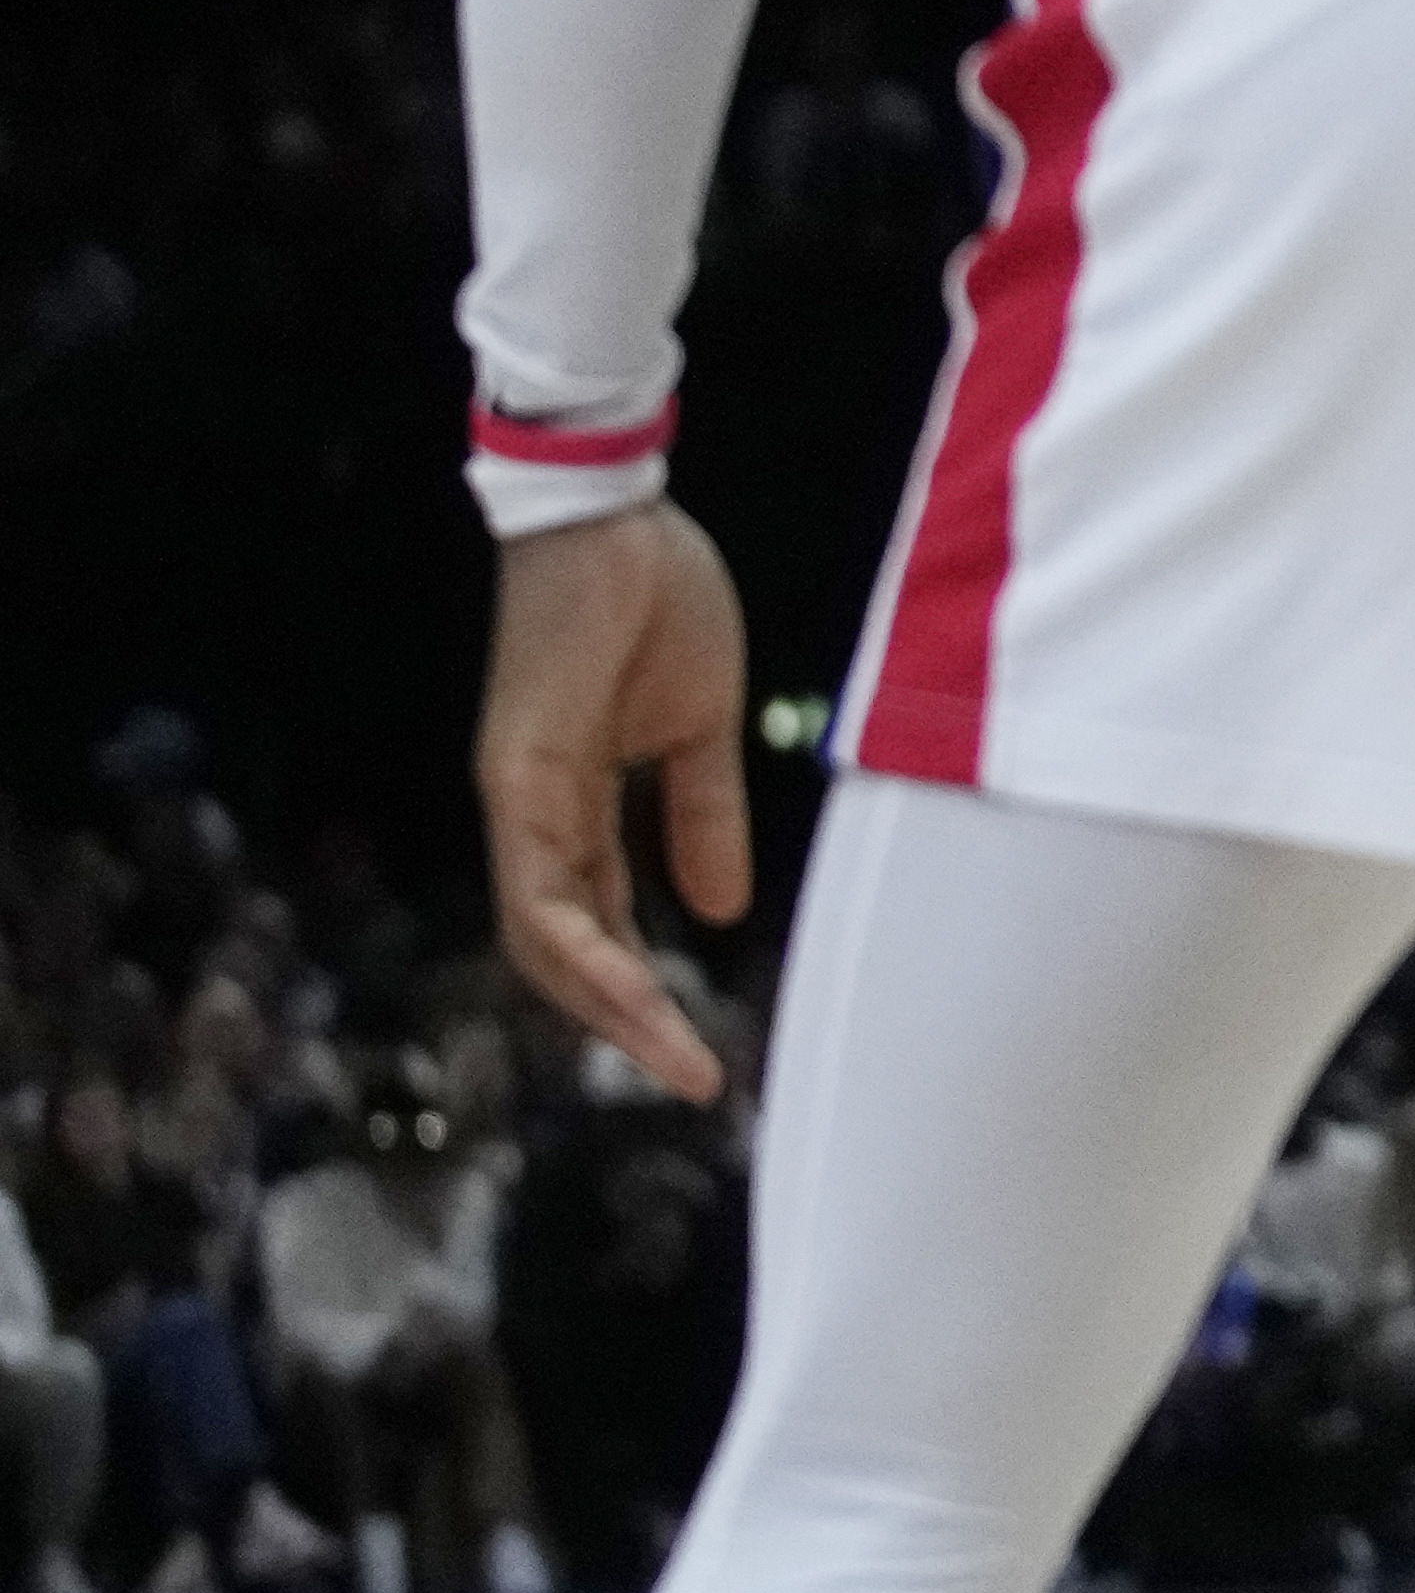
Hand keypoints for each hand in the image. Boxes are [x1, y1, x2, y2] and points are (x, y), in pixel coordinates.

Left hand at [481, 504, 754, 1104]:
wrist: (612, 515)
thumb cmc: (654, 600)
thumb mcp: (701, 726)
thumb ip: (701, 816)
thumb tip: (717, 910)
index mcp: (573, 804)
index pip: (597, 921)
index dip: (641, 989)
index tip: (701, 1046)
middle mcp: (532, 815)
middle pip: (560, 952)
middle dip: (625, 1023)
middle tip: (692, 1077)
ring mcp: (518, 799)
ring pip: (544, 936)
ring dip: (607, 1004)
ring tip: (670, 1053)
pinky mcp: (520, 775)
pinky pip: (543, 886)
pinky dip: (583, 946)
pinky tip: (634, 986)